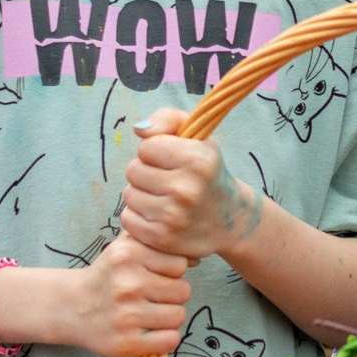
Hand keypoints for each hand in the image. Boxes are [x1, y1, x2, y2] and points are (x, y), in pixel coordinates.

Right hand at [74, 232, 192, 356]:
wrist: (74, 307)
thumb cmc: (108, 275)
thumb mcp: (124, 245)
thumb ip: (154, 238)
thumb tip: (195, 256)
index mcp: (128, 255)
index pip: (180, 264)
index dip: (172, 271)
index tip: (156, 276)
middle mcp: (128, 285)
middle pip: (183, 291)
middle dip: (172, 295)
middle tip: (153, 297)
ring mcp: (127, 316)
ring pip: (179, 316)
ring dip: (170, 317)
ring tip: (151, 313)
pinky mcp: (127, 343)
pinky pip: (171, 340)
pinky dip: (165, 338)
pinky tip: (150, 331)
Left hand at [121, 106, 264, 258]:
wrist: (228, 219)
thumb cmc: (207, 172)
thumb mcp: (198, 137)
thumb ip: (168, 118)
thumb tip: (139, 129)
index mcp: (197, 160)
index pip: (146, 147)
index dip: (155, 150)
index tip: (171, 159)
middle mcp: (186, 189)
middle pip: (133, 170)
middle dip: (146, 172)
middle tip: (167, 179)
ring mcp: (173, 217)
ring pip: (128, 194)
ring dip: (141, 194)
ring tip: (164, 197)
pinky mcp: (161, 238)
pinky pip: (128, 218)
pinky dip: (138, 215)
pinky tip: (159, 214)